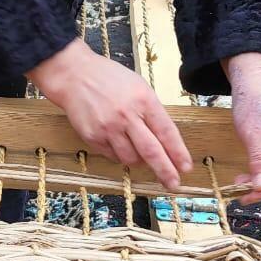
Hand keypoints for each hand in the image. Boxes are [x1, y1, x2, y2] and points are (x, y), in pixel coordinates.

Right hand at [31, 39, 192, 189]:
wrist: (74, 76)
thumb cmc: (109, 79)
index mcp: (144, 100)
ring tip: (137, 152)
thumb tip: (163, 140)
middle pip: (151, 151)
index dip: (178, 152)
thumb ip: (151, 111)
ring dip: (138, 161)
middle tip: (173, 184)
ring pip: (131, 158)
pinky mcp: (93, 137)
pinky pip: (112, 156)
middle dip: (165, 170)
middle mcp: (127, 116)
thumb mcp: (138, 87)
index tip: (186, 167)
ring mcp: (109, 128)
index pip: (166, 132)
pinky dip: (119, 154)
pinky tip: (117, 142)